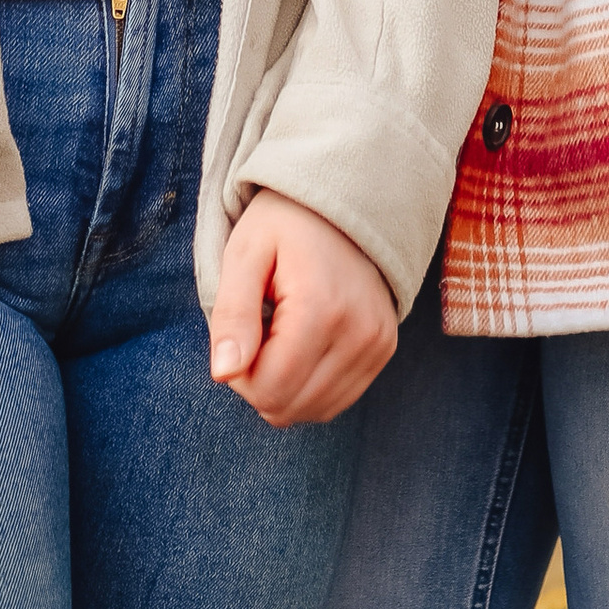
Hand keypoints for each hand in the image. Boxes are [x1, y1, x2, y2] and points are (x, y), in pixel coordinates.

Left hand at [209, 192, 398, 427]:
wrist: (345, 198)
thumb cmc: (284, 222)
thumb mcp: (245, 253)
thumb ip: (232, 314)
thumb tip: (223, 374)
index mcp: (321, 308)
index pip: (268, 389)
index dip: (238, 374)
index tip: (240, 331)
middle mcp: (360, 334)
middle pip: (289, 407)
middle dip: (260, 380)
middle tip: (259, 329)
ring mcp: (378, 345)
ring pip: (313, 410)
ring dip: (286, 385)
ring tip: (283, 333)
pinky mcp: (384, 350)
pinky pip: (336, 400)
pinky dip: (310, 385)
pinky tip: (304, 344)